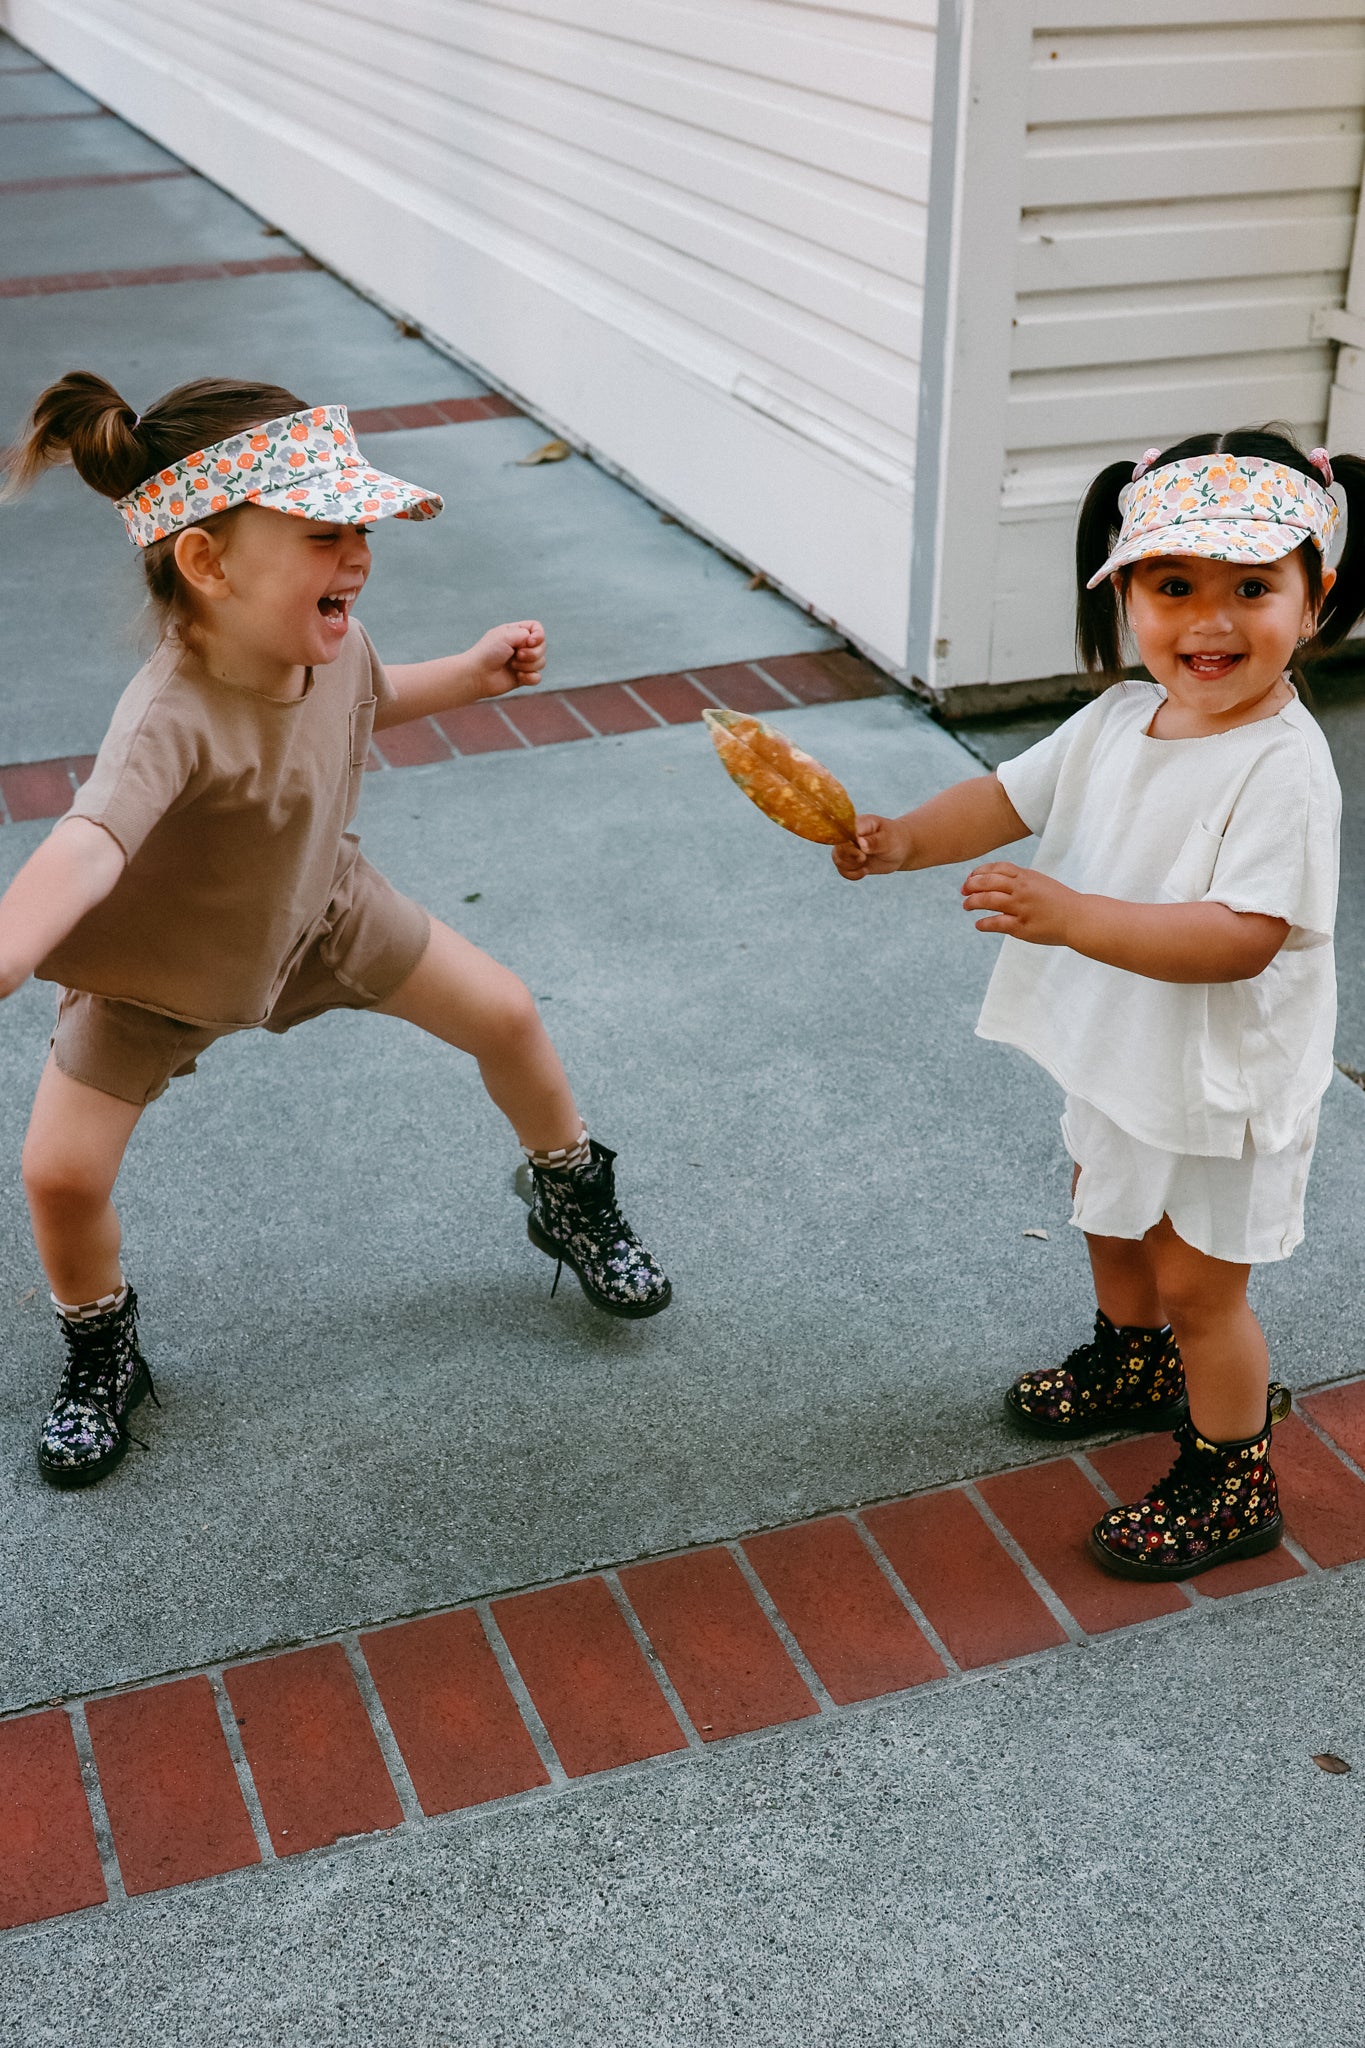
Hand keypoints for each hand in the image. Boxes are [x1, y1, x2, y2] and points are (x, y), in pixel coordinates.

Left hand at [470, 621, 545, 698]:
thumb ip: (525, 634)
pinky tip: (518, 677)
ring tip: (512, 666)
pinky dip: (529, 678)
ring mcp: (523, 662)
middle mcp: (521, 646)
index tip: (529, 642)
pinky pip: (537, 677)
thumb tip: (535, 642)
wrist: (477, 675)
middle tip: (517, 655)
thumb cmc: (488, 653)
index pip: (537, 628)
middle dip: (532, 653)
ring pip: (541, 662)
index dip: (538, 636)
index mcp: (516, 632)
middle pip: (542, 646)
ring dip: (528, 665)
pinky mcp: (523, 677)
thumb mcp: (506, 636)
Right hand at [832, 814, 913, 880]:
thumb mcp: (888, 839)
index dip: (848, 846)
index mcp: (857, 823)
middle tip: (864, 858)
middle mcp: (849, 835)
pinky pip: (842, 870)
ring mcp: (848, 848)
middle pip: (838, 848)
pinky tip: (865, 870)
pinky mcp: (850, 860)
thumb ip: (874, 841)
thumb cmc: (895, 839)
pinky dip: (853, 874)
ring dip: (851, 867)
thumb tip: (860, 843)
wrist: (900, 848)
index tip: (862, 854)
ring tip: (865, 865)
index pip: (843, 833)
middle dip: (850, 858)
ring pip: (838, 860)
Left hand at [962, 861, 1077, 944]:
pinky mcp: (1022, 926)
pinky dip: (984, 923)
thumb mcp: (1040, 882)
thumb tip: (997, 881)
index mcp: (1027, 876)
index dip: (979, 871)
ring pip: (988, 900)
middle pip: (988, 881)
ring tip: (966, 906)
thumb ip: (1021, 880)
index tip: (971, 877)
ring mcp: (1021, 907)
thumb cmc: (1060, 902)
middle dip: (971, 885)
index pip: (997, 868)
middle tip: (963, 891)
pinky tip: (979, 924)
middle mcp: (1022, 889)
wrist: (1079, 918)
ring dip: (972, 902)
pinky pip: (997, 923)